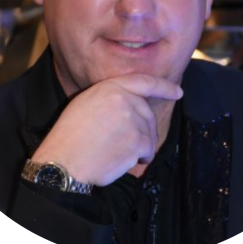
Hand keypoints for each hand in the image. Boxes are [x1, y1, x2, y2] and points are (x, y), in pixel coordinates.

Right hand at [31, 74, 182, 186]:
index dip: (164, 86)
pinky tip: (124, 159)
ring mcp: (132, 120)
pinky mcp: (137, 141)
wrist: (64, 161)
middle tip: (128, 141)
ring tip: (120, 151)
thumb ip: (112, 97)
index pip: (145, 82)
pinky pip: (149, 149)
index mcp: (111, 87)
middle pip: (147, 113)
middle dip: (143, 128)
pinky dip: (142, 157)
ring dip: (141, 145)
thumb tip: (133, 101)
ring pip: (150, 132)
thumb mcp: (87, 103)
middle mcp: (124, 99)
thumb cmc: (71, 135)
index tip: (178, 91)